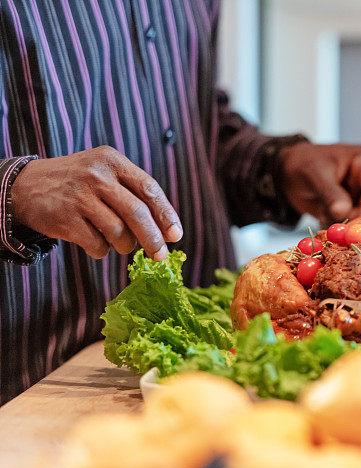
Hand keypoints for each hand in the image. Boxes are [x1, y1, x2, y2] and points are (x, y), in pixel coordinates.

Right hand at [11, 146, 181, 259]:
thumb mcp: (105, 173)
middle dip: (153, 239)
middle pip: (138, 214)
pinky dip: (102, 250)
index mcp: (113, 161)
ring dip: (124, 245)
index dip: (166, 215)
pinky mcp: (65, 219)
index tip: (176, 235)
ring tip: (118, 241)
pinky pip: (98, 245)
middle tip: (160, 255)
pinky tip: (95, 242)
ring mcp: (80, 197)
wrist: (26, 186)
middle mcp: (97, 176)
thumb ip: (134, 194)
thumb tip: (167, 231)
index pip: (150, 189)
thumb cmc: (79, 184)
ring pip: (119, 233)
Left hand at [279, 143, 360, 225]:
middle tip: (336, 227)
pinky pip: (351, 222)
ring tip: (323, 215)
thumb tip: (344, 212)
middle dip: (354, 218)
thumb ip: (330, 193)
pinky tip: (323, 216)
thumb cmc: (302, 164)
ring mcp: (360, 193)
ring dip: (344, 223)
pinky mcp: (352, 207)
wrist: (287, 174)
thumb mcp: (315, 175)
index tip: (354, 227)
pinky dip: (338, 225)